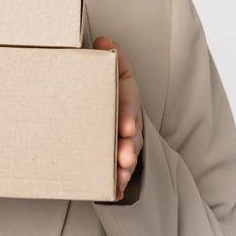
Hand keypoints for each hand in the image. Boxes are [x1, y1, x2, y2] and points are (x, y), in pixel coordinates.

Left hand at [94, 36, 141, 200]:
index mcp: (126, 102)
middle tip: (124, 158)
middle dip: (129, 149)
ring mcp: (124, 144)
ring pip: (127, 159)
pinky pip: (118, 174)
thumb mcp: (114, 71)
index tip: (126, 126)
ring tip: (118, 177)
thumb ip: (112, 57)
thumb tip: (103, 42)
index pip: (129, 108)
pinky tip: (113, 193)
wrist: (107, 107)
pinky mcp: (115, 159)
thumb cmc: (109, 88)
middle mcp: (129, 126)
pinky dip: (117, 185)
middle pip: (132, 139)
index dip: (128, 116)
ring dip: (124, 170)